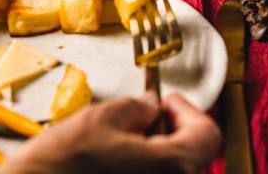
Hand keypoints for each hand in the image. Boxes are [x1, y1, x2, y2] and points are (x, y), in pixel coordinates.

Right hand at [0, 93, 221, 173]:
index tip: (166, 101)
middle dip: (174, 130)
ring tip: (128, 141)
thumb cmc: (60, 167)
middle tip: (148, 118)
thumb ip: (137, 107)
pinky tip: (119, 163)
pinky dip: (146, 170)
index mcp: (171, 165)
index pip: (207, 133)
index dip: (187, 110)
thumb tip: (150, 106)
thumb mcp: (101, 120)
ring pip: (175, 172)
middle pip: (194, 156)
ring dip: (159, 152)